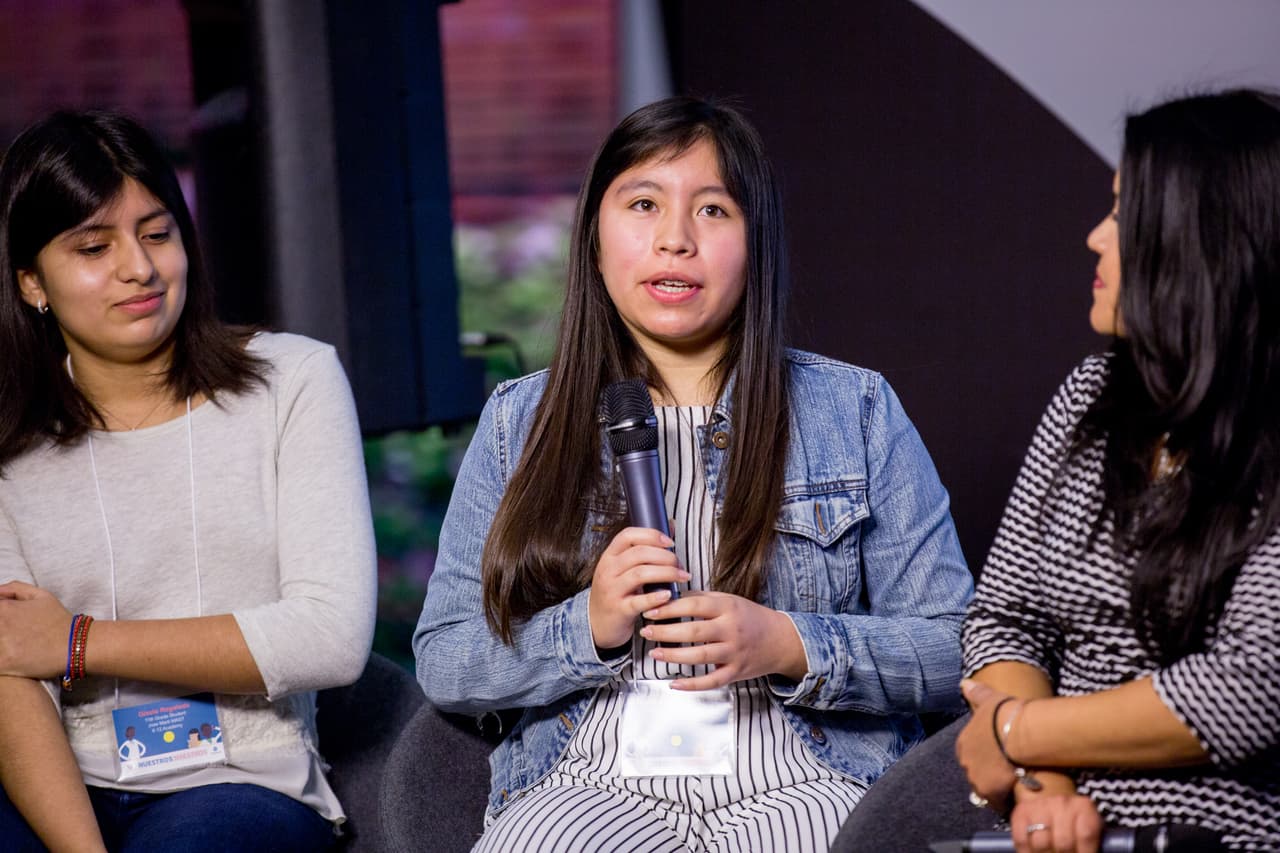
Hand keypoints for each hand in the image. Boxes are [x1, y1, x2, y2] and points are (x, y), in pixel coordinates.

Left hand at [0, 581, 73, 678]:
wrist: (77, 645)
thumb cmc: (59, 620)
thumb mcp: (42, 595)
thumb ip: (15, 589)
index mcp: (5, 609)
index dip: (1, 616)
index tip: (8, 621)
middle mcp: (0, 625)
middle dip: (1, 630)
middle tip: (15, 634)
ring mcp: (1, 645)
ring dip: (1, 644)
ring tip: (17, 644)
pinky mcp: (4, 664)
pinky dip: (2, 661)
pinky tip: (14, 657)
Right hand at [588, 528, 688, 648]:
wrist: (596, 623)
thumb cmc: (615, 592)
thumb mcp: (623, 568)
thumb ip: (644, 548)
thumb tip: (669, 524)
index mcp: (610, 556)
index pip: (628, 535)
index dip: (652, 535)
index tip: (670, 543)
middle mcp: (608, 570)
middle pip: (639, 553)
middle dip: (666, 557)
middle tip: (680, 565)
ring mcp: (612, 590)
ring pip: (641, 574)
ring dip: (667, 573)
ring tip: (681, 577)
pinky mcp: (619, 609)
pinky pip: (639, 601)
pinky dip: (656, 597)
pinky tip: (668, 595)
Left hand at [638, 591, 805, 689]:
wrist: (780, 639)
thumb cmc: (750, 617)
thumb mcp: (729, 600)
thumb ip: (702, 599)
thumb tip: (671, 596)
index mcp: (728, 607)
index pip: (694, 605)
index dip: (669, 608)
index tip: (651, 610)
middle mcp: (731, 629)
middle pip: (694, 631)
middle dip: (666, 632)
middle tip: (646, 631)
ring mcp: (734, 652)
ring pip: (700, 656)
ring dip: (674, 656)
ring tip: (654, 653)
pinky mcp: (736, 672)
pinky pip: (711, 681)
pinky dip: (691, 685)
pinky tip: (674, 683)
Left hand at [956, 679, 1019, 810]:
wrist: (1019, 732)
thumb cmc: (1006, 713)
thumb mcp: (990, 699)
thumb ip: (976, 693)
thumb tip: (963, 682)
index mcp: (964, 742)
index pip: (972, 754)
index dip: (987, 757)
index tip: (1000, 757)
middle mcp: (965, 762)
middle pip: (977, 773)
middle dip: (990, 774)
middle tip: (1009, 773)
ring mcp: (975, 778)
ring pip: (985, 789)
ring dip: (997, 789)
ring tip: (1015, 787)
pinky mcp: (990, 792)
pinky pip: (997, 801)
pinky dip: (1006, 801)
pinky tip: (1018, 798)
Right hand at [1009, 793, 1102, 852]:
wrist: (1048, 794)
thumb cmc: (1072, 819)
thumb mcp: (1086, 825)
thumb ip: (1089, 840)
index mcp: (1083, 806)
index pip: (1086, 835)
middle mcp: (1061, 803)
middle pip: (1063, 843)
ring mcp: (1039, 806)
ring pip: (1042, 844)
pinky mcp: (1020, 813)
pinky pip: (1022, 840)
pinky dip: (1026, 852)